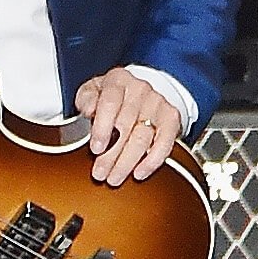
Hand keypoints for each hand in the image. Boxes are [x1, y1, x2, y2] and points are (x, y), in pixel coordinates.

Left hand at [74, 66, 180, 185]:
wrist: (140, 92)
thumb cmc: (111, 96)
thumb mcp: (92, 91)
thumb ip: (86, 100)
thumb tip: (88, 110)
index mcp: (117, 80)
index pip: (110, 103)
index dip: (102, 128)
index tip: (95, 148)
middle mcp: (139, 89)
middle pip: (125, 126)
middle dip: (111, 154)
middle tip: (100, 172)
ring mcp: (157, 103)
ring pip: (142, 138)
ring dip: (127, 162)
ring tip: (114, 178)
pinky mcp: (171, 118)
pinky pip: (164, 144)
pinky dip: (152, 162)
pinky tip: (139, 173)